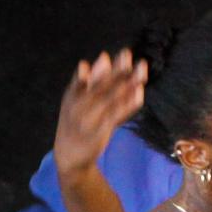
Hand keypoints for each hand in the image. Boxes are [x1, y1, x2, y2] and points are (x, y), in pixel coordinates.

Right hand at [54, 49, 146, 173]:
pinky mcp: (101, 132)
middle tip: (128, 55)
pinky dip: (128, 104)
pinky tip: (140, 92)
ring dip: (127, 83)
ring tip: (141, 70)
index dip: (97, 70)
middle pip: (100, 87)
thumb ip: (92, 80)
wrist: (69, 156)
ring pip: (111, 99)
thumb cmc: (76, 122)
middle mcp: (78, 107)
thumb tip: (105, 57)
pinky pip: (117, 116)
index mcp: (71, 96)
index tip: (107, 57)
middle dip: (116, 71)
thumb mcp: (76, 100)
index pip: (84, 80)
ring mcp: (89, 120)